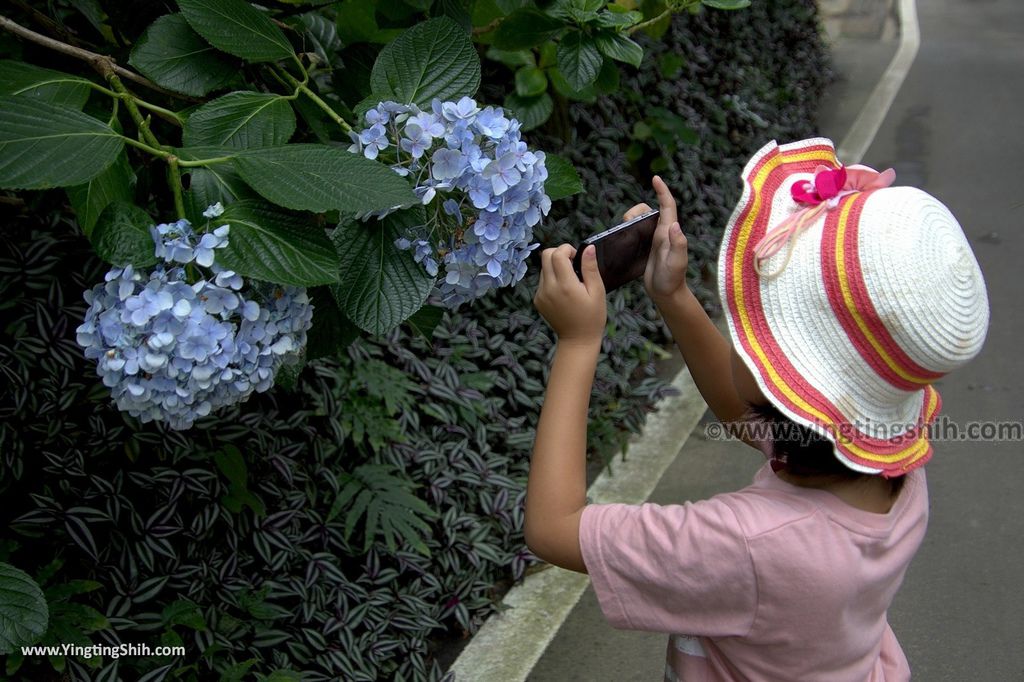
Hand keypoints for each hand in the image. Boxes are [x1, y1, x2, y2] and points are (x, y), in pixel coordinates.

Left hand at [533, 243, 606, 344]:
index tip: (577, 258)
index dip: (568, 249)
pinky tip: (563, 292)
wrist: (577, 340)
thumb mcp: (597, 291)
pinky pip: (542, 281)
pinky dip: (552, 279)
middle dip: (559, 254)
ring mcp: (541, 294)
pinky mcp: (538, 300)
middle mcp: (549, 288)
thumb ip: (590, 268)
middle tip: (572, 265)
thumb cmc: (592, 316)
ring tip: (570, 282)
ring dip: (555, 267)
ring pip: (543, 268)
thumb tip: (587, 247)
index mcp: (565, 285)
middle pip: (545, 256)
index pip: (557, 254)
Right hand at [623, 175, 689, 303]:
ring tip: (623, 228)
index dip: (662, 191)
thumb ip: (678, 244)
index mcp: (669, 232)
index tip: (655, 178)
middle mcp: (662, 233)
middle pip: (649, 210)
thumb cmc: (672, 279)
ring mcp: (654, 240)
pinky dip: (628, 229)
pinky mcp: (646, 248)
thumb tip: (675, 225)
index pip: (668, 206)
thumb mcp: (677, 262)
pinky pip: (636, 232)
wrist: (666, 294)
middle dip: (636, 209)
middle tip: (626, 221)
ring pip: (641, 220)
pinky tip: (622, 236)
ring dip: (631, 218)